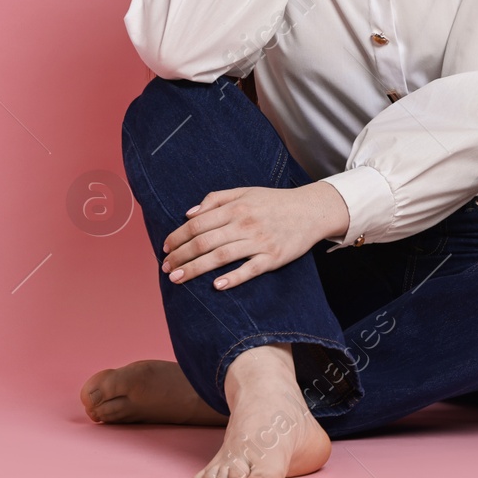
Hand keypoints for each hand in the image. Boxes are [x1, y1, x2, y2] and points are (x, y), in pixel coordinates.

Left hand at [161, 182, 350, 290]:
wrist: (312, 210)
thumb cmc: (275, 202)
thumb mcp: (246, 191)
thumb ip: (216, 198)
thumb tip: (189, 213)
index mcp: (237, 207)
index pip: (198, 223)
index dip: (178, 237)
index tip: (165, 248)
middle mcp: (246, 224)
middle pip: (205, 242)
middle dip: (181, 256)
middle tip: (166, 268)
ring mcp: (260, 242)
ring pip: (220, 257)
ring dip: (195, 269)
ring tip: (177, 278)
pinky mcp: (273, 258)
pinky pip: (249, 270)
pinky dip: (232, 278)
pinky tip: (216, 286)